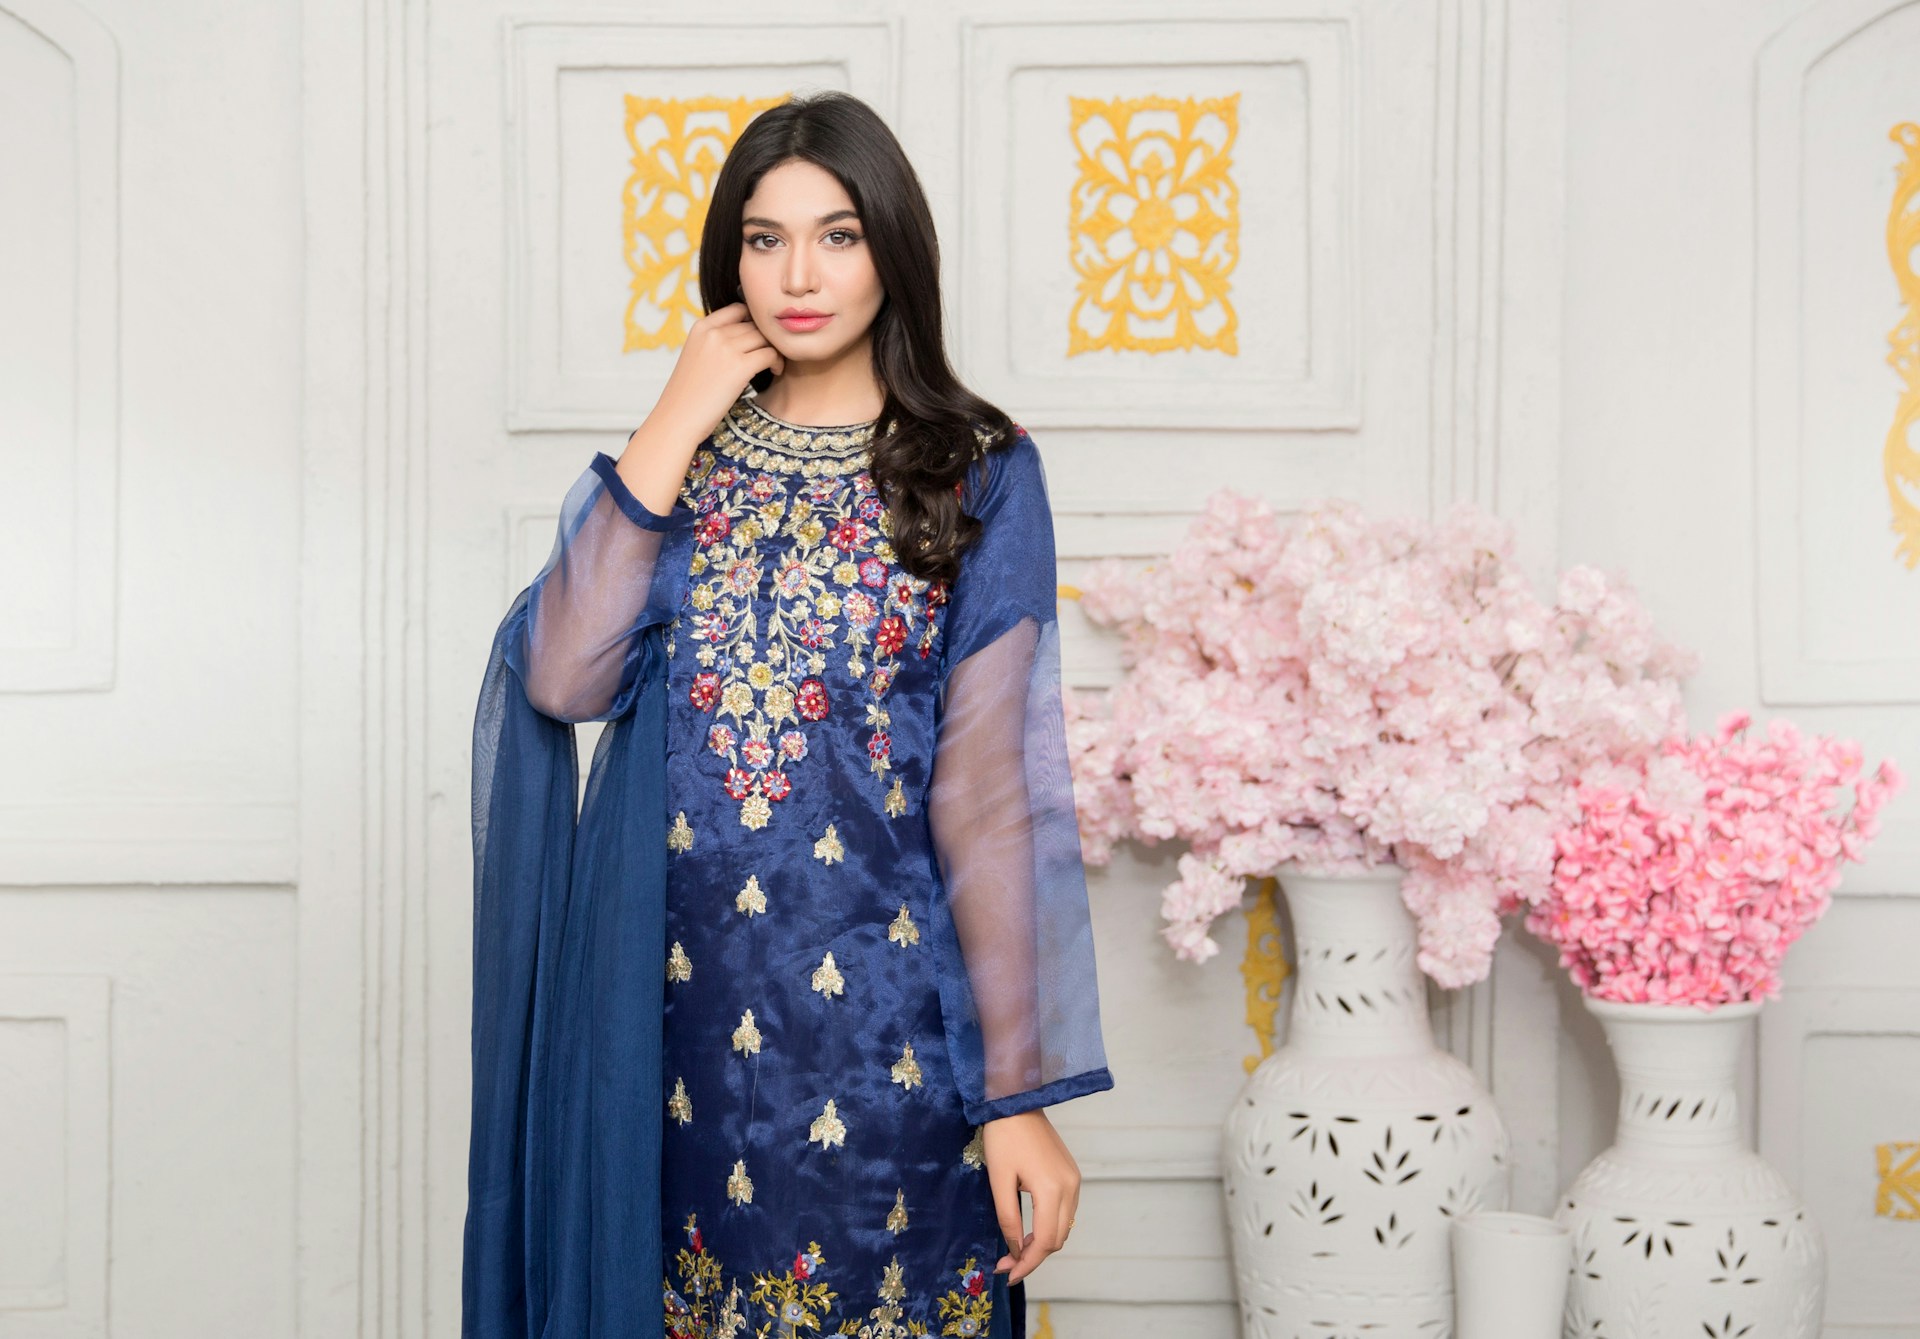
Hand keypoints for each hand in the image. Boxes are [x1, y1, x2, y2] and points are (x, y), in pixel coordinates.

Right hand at [617, 302, 785, 512]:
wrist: (677, 419)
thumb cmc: (688, 395)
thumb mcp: (696, 356)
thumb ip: (715, 342)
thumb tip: (746, 335)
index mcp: (701, 328)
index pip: (738, 310)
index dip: (753, 322)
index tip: (758, 340)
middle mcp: (713, 333)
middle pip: (754, 325)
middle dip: (766, 339)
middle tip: (772, 355)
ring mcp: (726, 348)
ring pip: (765, 338)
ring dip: (774, 350)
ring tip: (774, 365)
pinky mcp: (739, 367)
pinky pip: (770, 354)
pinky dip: (777, 362)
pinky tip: (775, 372)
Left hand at [981, 1109, 1081, 1285]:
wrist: (1017, 1102)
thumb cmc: (1003, 1138)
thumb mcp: (999, 1181)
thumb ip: (1008, 1219)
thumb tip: (1015, 1249)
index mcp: (1052, 1189)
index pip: (1044, 1241)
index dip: (1027, 1263)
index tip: (1007, 1274)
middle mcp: (1070, 1187)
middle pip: (1058, 1238)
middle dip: (1033, 1256)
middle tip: (1007, 1264)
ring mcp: (1074, 1180)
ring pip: (1064, 1227)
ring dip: (1042, 1243)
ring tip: (1015, 1249)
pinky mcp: (1072, 1174)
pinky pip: (1065, 1212)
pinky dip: (1050, 1226)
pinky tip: (1029, 1229)